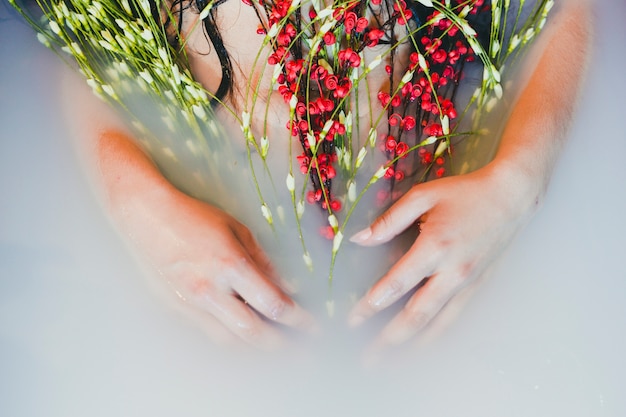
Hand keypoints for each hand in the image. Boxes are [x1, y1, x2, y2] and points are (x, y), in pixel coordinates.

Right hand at [125, 188, 315, 349]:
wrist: (146, 217)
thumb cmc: (194, 217)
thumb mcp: (238, 230)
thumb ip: (265, 262)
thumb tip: (288, 287)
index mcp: (231, 265)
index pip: (273, 304)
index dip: (298, 320)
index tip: (312, 326)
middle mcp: (210, 290)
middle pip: (253, 332)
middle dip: (283, 345)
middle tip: (302, 351)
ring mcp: (190, 303)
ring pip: (230, 340)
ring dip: (257, 347)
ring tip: (277, 347)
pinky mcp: (176, 308)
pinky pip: (209, 333)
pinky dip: (231, 338)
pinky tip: (244, 337)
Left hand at [348, 163, 539, 347]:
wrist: (512, 197)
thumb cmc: (464, 193)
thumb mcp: (422, 196)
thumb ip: (389, 220)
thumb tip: (359, 239)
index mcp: (435, 247)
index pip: (396, 285)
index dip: (371, 306)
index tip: (353, 321)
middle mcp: (452, 272)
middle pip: (416, 316)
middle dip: (389, 341)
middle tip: (368, 361)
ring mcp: (468, 283)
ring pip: (439, 325)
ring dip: (413, 348)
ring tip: (392, 365)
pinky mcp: (479, 286)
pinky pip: (455, 318)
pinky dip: (437, 336)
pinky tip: (423, 346)